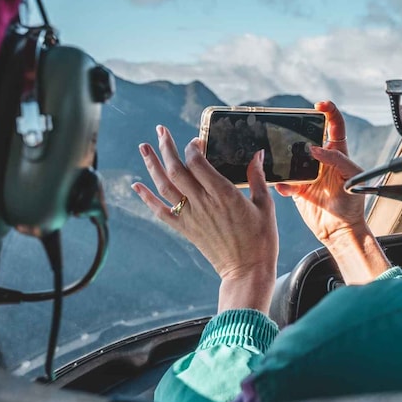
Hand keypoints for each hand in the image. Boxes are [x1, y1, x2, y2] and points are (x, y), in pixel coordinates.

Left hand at [132, 125, 277, 312]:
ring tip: (144, 147)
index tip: (197, 141)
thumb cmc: (261, 239)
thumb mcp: (265, 205)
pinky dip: (147, 198)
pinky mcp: (185, 229)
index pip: (198, 162)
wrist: (247, 271)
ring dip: (152, 165)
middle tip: (161, 130)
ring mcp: (191, 216)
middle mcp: (203, 202)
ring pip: (165, 186)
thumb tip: (257, 153)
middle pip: (177, 169)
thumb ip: (257, 177)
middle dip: (167, 147)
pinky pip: (160, 211)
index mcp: (223, 193)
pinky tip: (136, 185)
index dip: (194, 147)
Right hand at [274, 101, 389, 283]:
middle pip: (307, 137)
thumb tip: (315, 149)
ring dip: (285, 157)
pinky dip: (283, 184)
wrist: (340, 230)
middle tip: (291, 127)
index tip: (320, 105)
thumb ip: (337, 160)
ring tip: (282, 157)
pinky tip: (286, 187)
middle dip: (298, 130)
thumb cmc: (352, 204)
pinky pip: (285, 182)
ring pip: (291, 157)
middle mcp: (321, 160)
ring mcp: (308, 174)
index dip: (329, 111)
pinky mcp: (297, 189)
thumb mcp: (352, 176)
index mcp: (338, 153)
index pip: (335, 125)